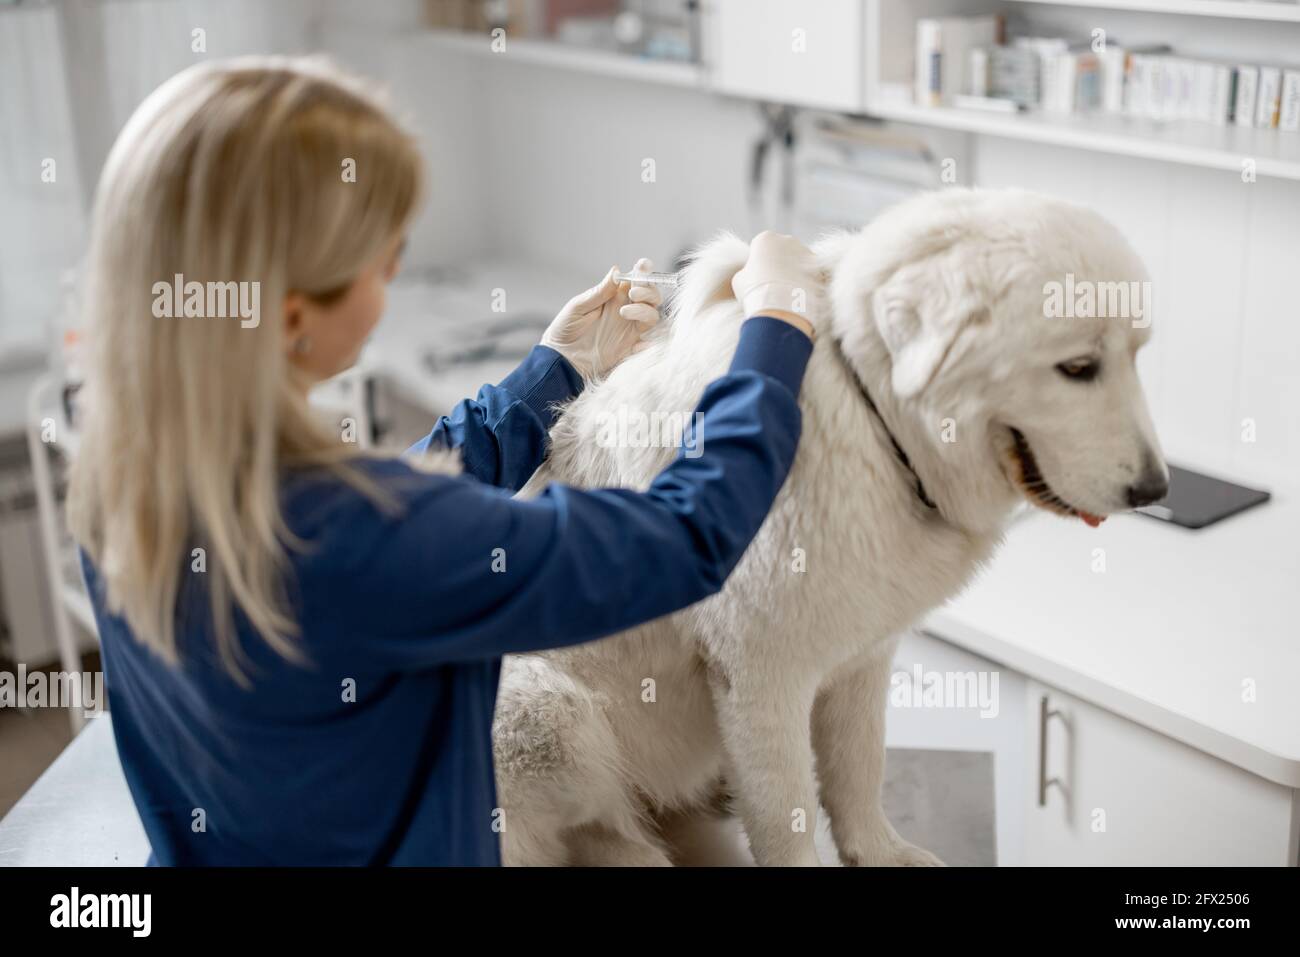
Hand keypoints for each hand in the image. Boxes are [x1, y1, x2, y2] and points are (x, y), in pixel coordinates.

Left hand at [541, 258, 662, 378]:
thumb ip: (600, 292)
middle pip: (651, 296)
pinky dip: (650, 338)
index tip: (643, 265)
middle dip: (648, 290)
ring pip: (652, 315)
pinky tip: (638, 338)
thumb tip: (616, 271)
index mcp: (613, 296)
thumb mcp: (579, 307)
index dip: (643, 271)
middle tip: (633, 292)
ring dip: (645, 309)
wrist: (562, 357)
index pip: (635, 280)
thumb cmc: (565, 329)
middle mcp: (625, 310)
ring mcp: (629, 329)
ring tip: (624, 311)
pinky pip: (649, 340)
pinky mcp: (630, 347)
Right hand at [732, 231, 818, 338]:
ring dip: (794, 272)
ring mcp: (806, 252)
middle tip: (773, 285)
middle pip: (782, 250)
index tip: (757, 277)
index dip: (758, 262)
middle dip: (779, 264)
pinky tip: (799, 296)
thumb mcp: (739, 279)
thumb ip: (746, 271)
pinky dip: (807, 282)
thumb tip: (751, 273)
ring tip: (787, 293)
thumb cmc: (755, 292)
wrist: (780, 308)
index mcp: (766, 238)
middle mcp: (788, 239)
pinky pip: (811, 274)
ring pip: (799, 261)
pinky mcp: (819, 268)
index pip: (760, 246)